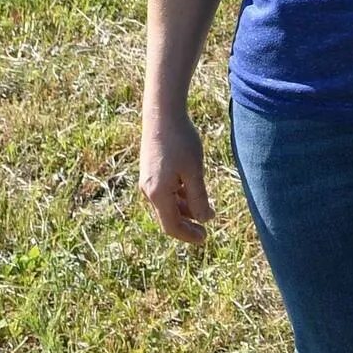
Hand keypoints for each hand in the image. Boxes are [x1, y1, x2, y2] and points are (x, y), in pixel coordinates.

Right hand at [140, 111, 215, 244]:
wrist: (162, 115)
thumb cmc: (181, 141)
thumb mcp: (194, 171)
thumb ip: (199, 198)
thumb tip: (205, 219)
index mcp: (158, 194)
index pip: (171, 226)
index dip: (188, 235)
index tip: (205, 238)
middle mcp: (148, 190)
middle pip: (167, 217)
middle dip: (187, 225)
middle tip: (206, 229)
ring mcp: (147, 181)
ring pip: (166, 205)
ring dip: (184, 210)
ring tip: (204, 209)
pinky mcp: (149, 171)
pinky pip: (164, 193)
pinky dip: (178, 197)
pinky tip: (192, 191)